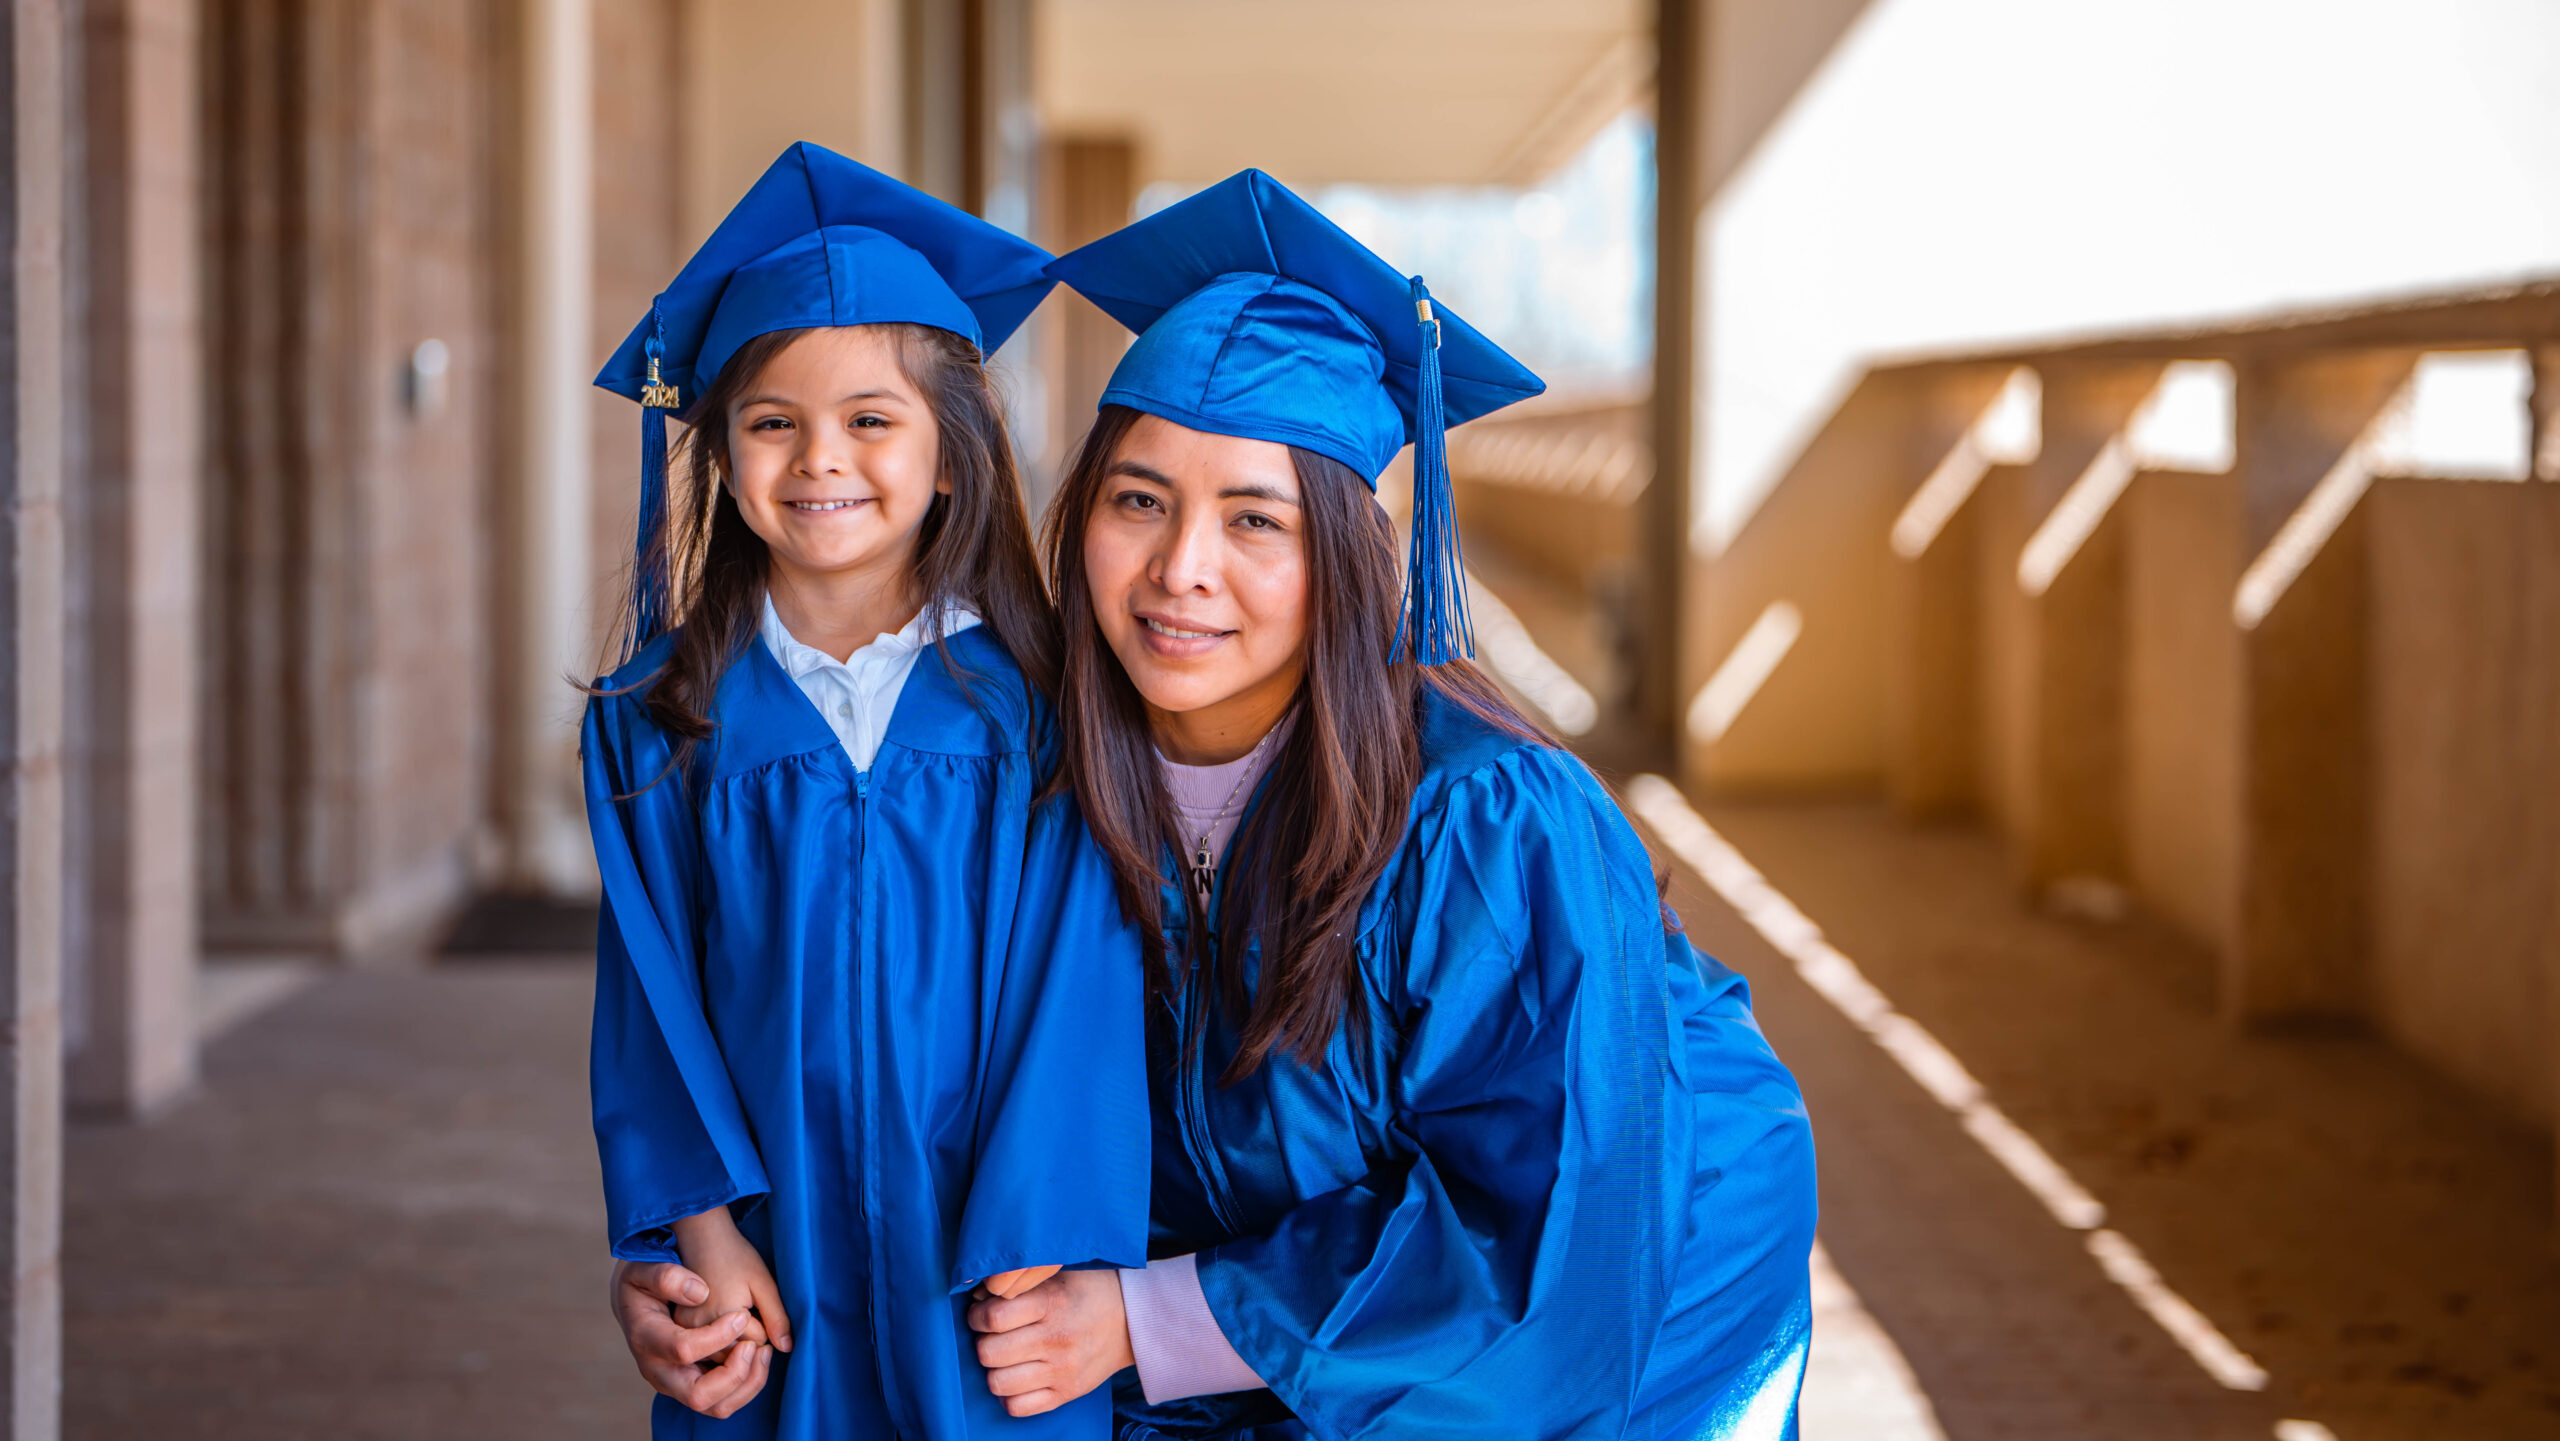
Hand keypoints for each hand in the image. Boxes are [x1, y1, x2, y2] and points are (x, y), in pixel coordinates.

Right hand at [610, 1258, 775, 1417]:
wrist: (637, 1301)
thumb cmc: (645, 1280)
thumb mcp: (646, 1268)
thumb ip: (667, 1276)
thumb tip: (699, 1293)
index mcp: (646, 1338)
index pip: (683, 1350)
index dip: (717, 1335)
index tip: (742, 1315)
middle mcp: (657, 1370)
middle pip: (699, 1395)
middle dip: (735, 1374)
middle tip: (756, 1345)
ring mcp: (673, 1384)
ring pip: (715, 1406)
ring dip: (747, 1383)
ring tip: (764, 1350)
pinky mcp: (690, 1387)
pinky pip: (722, 1402)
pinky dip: (746, 1386)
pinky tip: (758, 1356)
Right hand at [670, 1207, 794, 1352]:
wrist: (704, 1240)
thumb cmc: (737, 1257)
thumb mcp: (764, 1283)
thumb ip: (777, 1318)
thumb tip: (787, 1348)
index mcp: (724, 1316)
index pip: (757, 1343)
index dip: (763, 1325)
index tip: (755, 1302)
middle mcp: (699, 1327)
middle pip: (737, 1354)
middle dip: (747, 1337)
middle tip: (744, 1306)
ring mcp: (686, 1329)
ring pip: (721, 1356)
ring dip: (731, 1341)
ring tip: (731, 1310)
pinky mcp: (680, 1327)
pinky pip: (705, 1349)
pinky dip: (716, 1340)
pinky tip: (718, 1319)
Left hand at [966, 1268, 1133, 1416]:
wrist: (1133, 1321)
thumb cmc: (1090, 1291)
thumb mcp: (1058, 1274)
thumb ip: (1018, 1283)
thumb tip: (977, 1297)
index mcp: (1052, 1303)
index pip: (993, 1318)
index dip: (977, 1316)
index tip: (982, 1313)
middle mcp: (1056, 1339)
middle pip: (990, 1353)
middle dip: (983, 1342)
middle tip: (993, 1335)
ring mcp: (1062, 1371)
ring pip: (998, 1383)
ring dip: (994, 1369)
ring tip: (1006, 1357)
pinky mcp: (1066, 1394)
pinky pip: (1018, 1407)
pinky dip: (1009, 1395)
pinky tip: (1018, 1377)